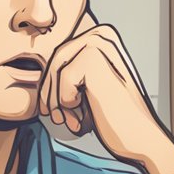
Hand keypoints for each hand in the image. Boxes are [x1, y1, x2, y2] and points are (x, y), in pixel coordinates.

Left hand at [38, 12, 173, 173]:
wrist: (139, 138)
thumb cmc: (114, 116)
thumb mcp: (87, 88)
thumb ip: (68, 70)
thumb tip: (33, 65)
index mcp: (101, 37)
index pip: (57, 56)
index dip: (50, 86)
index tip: (53, 110)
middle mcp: (102, 34)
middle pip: (53, 61)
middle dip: (50, 94)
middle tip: (60, 119)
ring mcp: (100, 44)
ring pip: (55, 70)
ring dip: (57, 101)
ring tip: (72, 120)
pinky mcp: (95, 59)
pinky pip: (62, 80)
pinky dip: (68, 102)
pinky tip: (84, 116)